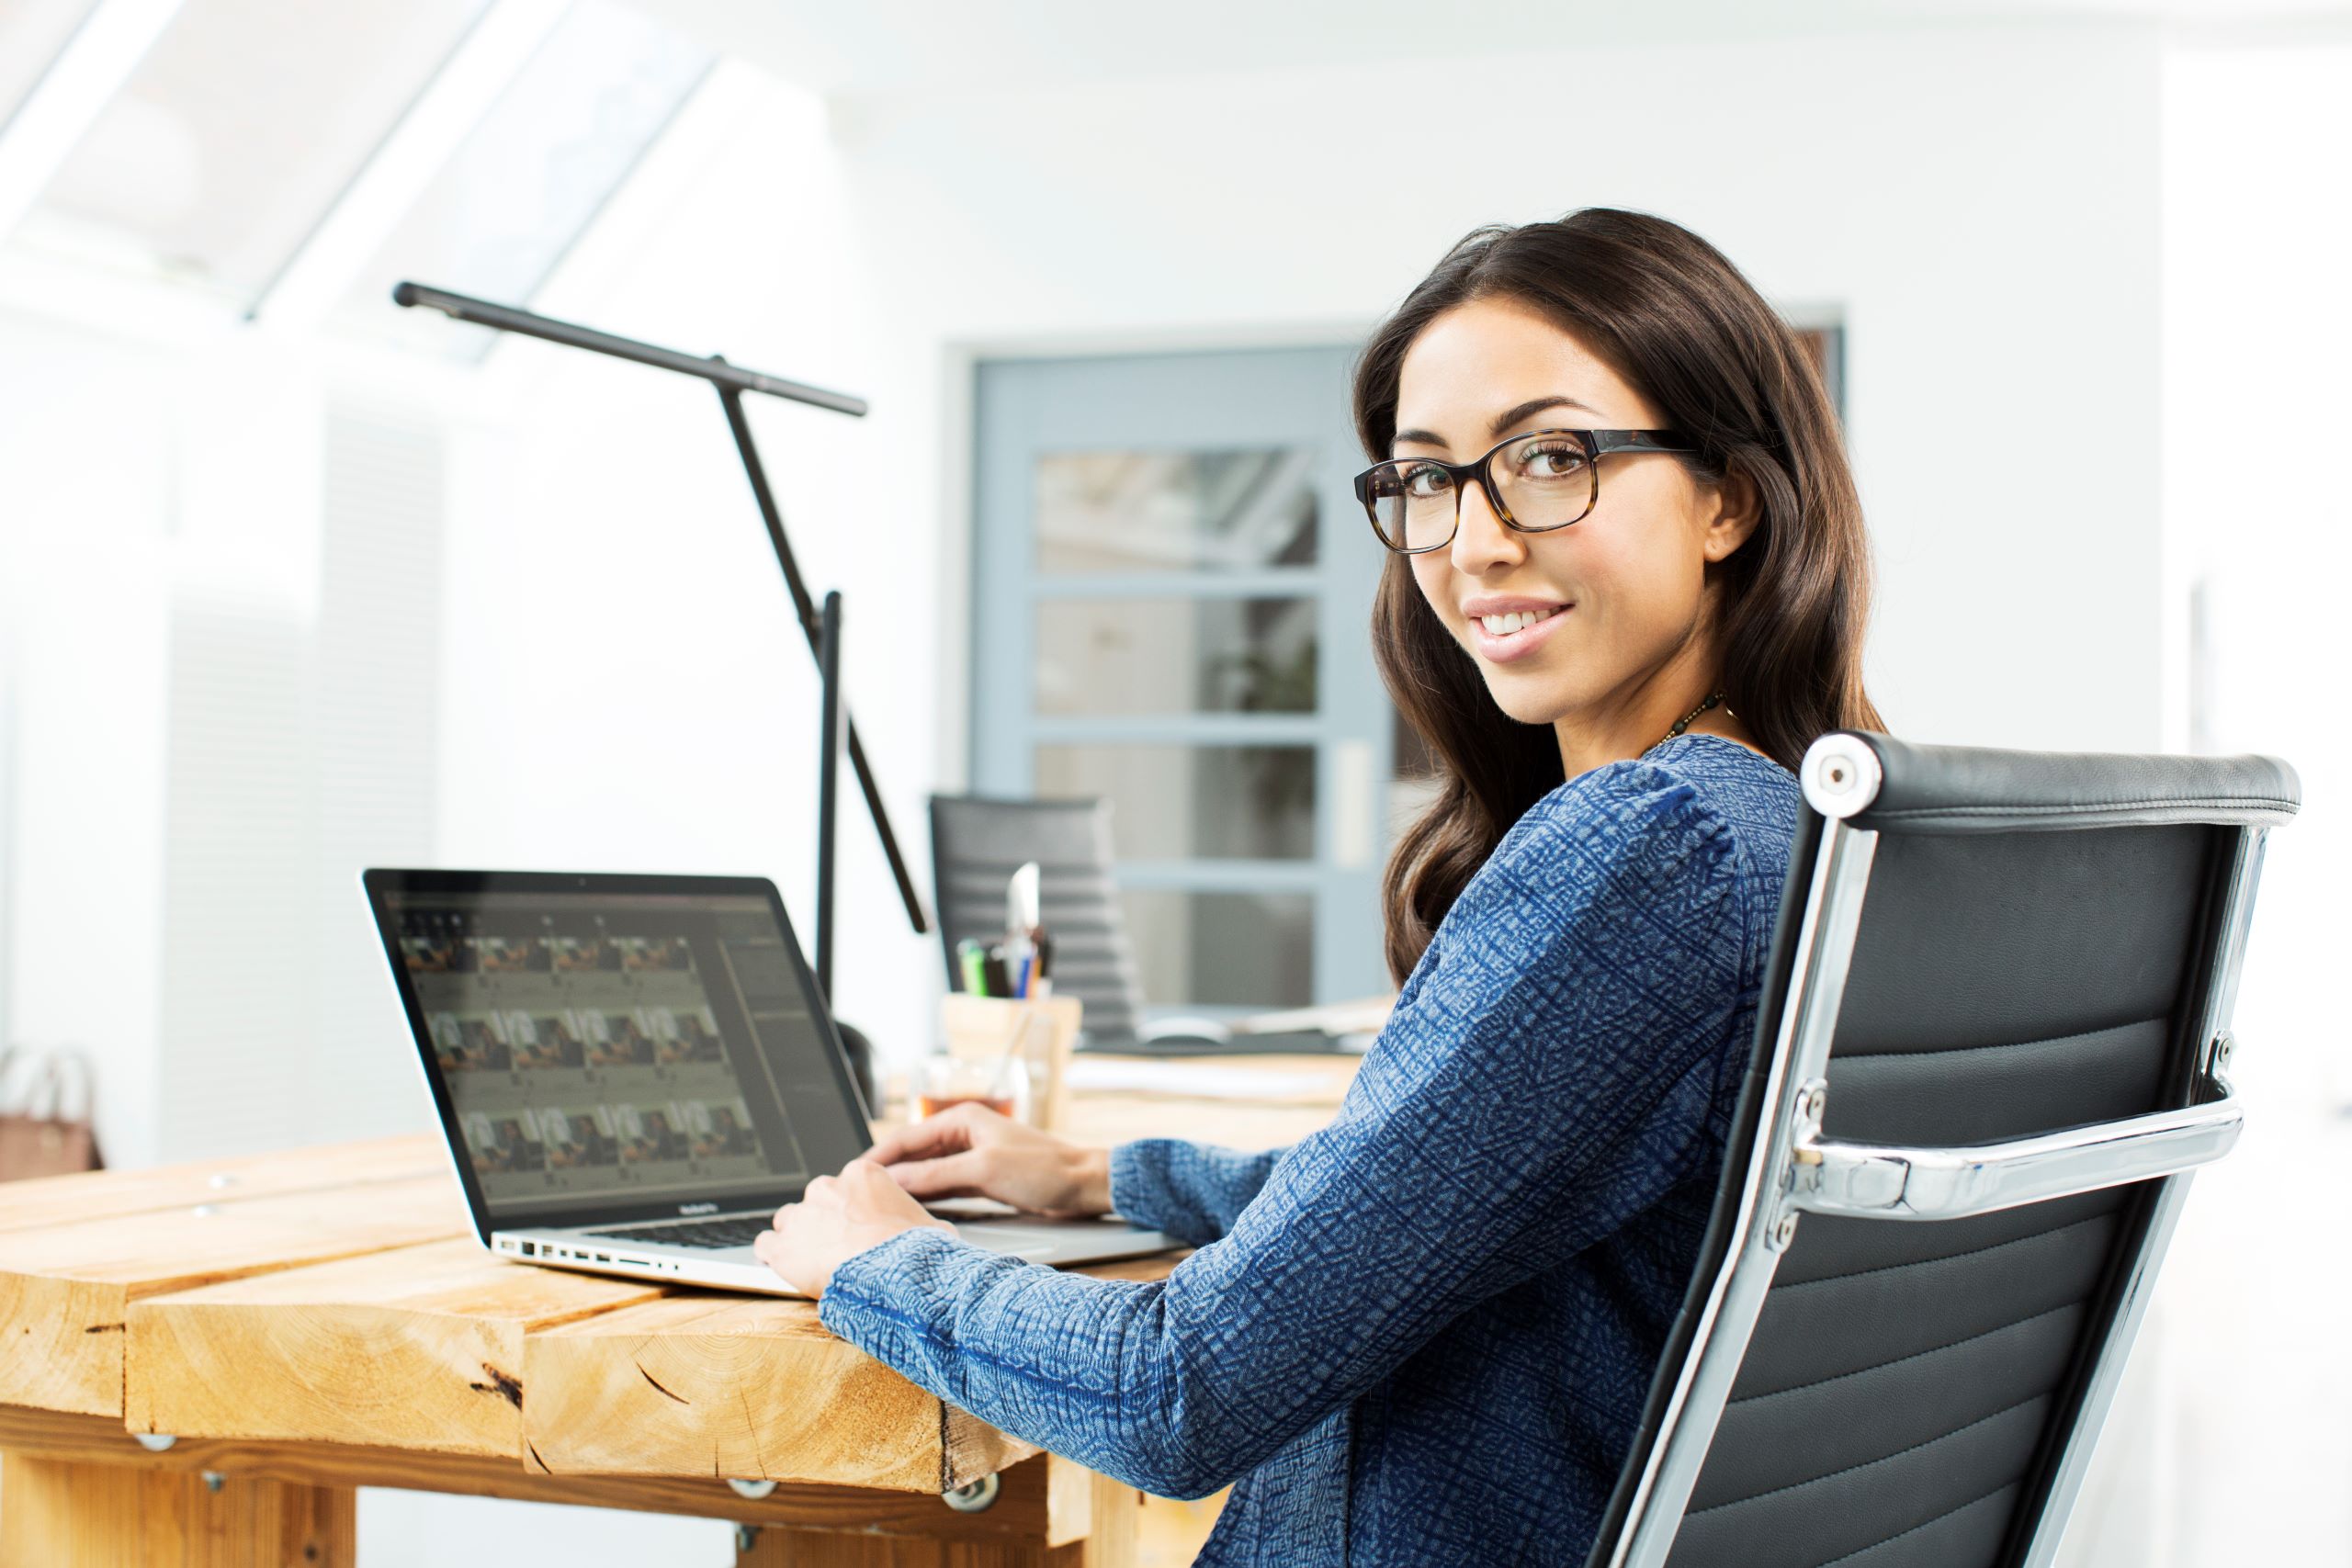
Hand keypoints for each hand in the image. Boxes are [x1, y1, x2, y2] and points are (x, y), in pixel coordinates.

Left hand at [755, 1157, 952, 1297]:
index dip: (850, 1210)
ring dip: (797, 1237)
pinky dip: (773, 1256)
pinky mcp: (782, 1247)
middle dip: (823, 1222)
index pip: (845, 1186)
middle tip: (838, 1247)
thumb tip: (935, 1231)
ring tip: (811, 1260)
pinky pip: (765, 1245)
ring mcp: (800, 1216)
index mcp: (861, 1175)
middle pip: (816, 1201)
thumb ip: (918, 1220)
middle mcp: (826, 1187)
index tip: (856, 1228)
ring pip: (788, 1220)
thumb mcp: (932, 1225)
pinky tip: (784, 1267)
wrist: (895, 1275)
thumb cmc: (918, 1251)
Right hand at [867, 1101, 1111, 1219]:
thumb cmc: (1043, 1169)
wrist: (1083, 1185)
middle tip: (859, 1195)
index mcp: (962, 1120)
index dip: (878, 1157)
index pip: (907, 1138)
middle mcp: (964, 1135)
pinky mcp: (982, 1179)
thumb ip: (936, 1176)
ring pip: (928, 1173)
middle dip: (888, 1173)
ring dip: (906, 1187)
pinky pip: (945, 1187)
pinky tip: (912, 1209)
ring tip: (878, 1205)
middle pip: (914, 1155)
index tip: (852, 1175)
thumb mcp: (982, 1171)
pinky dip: (928, 1197)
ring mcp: (972, 1158)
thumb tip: (894, 1180)